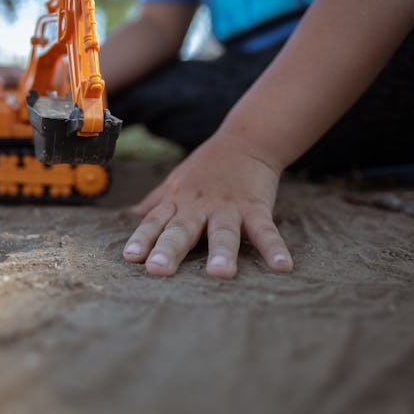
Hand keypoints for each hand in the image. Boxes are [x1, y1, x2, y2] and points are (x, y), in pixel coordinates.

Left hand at [122, 134, 293, 277]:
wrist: (246, 140)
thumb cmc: (206, 168)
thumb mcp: (175, 183)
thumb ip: (154, 203)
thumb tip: (130, 217)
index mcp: (178, 203)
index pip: (155, 222)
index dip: (142, 238)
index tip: (131, 257)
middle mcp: (199, 207)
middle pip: (181, 229)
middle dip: (169, 249)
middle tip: (158, 269)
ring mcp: (228, 208)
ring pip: (223, 232)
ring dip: (221, 252)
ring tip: (219, 273)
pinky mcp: (256, 208)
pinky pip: (266, 231)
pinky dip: (275, 248)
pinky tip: (283, 266)